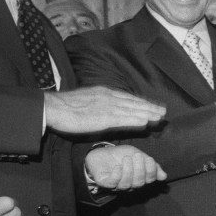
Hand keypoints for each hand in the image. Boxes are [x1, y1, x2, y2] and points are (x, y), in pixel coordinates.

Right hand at [44, 86, 165, 134]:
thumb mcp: (87, 100)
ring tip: (159, 117)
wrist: (52, 107)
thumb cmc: (65, 107)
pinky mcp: (103, 117)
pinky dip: (136, 119)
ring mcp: (106, 107)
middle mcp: (108, 98)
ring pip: (132, 110)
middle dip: (149, 107)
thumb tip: (109, 111)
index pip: (127, 98)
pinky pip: (123, 119)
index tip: (152, 105)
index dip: (142, 102)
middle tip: (163, 111)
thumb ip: (100, 104)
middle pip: (134, 103)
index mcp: (104, 93)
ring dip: (147, 113)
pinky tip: (146, 122)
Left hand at [85, 145, 166, 189]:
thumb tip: (164, 176)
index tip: (149, 159)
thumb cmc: (121, 155)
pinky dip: (117, 174)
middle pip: (138, 183)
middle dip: (140, 170)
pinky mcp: (105, 183)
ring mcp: (116, 185)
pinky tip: (118, 166)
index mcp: (139, 178)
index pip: (149, 179)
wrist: (102, 152)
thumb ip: (151, 165)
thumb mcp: (139, 155)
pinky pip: (113, 183)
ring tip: (127, 158)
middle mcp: (129, 184)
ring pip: (126, 184)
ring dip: (128, 171)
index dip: (151, 171)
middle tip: (137, 156)